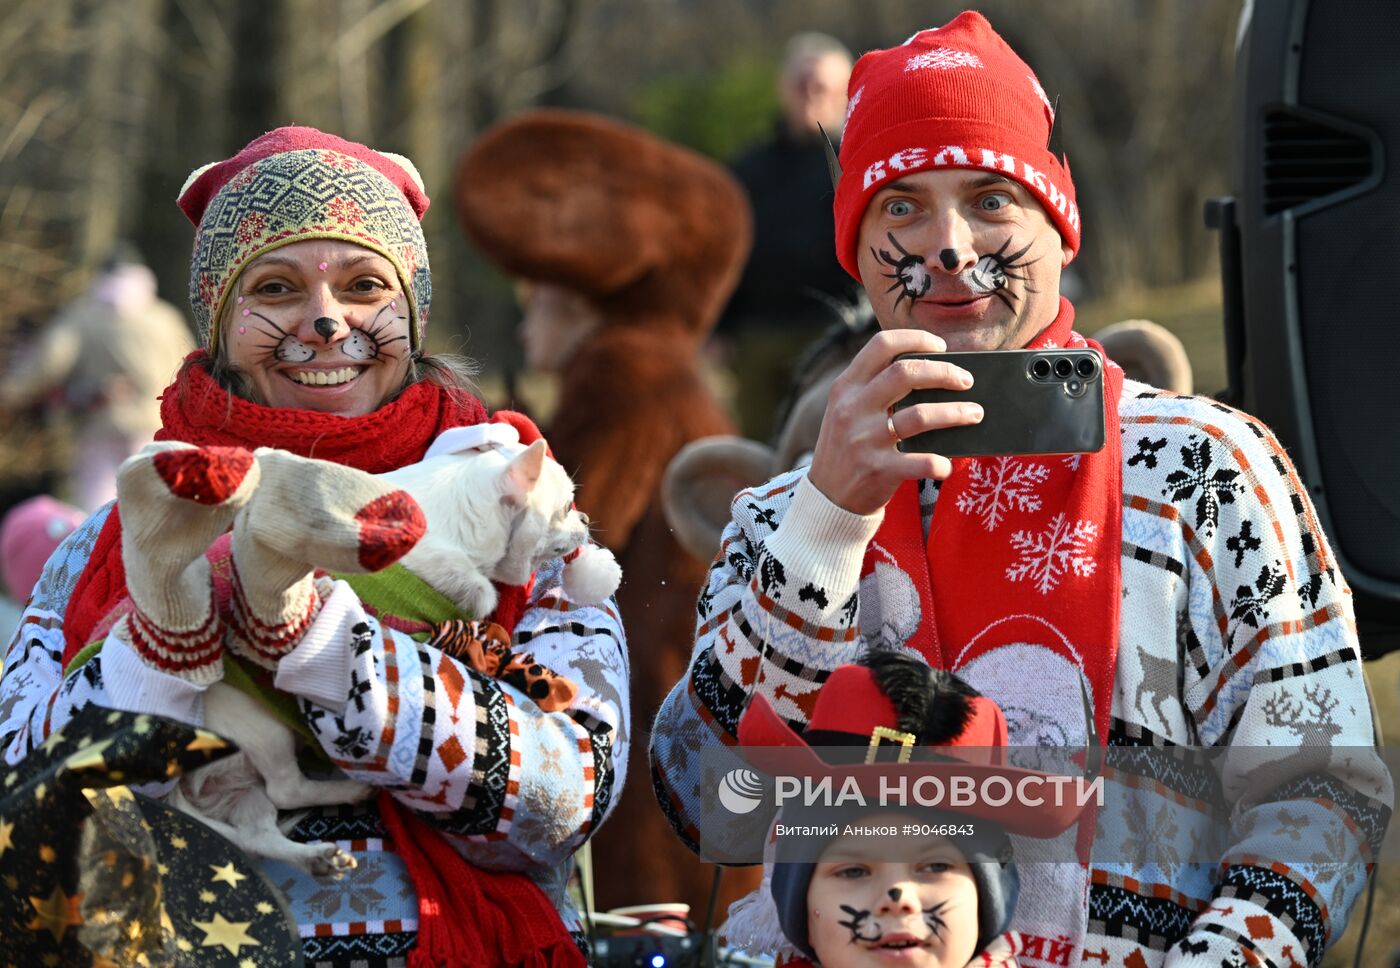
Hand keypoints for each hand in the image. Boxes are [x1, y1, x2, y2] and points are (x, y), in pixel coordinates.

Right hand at [806, 329, 982, 515]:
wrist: (827, 497)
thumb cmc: (846, 447)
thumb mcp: (846, 410)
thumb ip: (873, 388)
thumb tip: (929, 369)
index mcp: (846, 387)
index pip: (882, 345)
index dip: (916, 339)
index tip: (940, 346)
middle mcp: (853, 409)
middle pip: (906, 372)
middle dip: (945, 372)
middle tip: (966, 380)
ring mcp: (865, 440)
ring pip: (920, 415)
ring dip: (956, 412)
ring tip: (975, 413)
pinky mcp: (878, 470)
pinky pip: (919, 462)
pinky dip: (939, 463)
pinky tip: (947, 465)